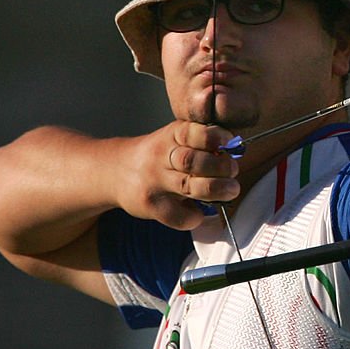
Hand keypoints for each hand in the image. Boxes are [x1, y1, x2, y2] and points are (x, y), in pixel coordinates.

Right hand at [121, 121, 239, 228]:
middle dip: (219, 167)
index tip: (229, 141)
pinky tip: (198, 212)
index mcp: (171, 136)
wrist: (115, 171)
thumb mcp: (175, 139)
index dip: (213, 136)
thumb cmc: (158, 156)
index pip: (191, 132)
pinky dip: (193, 217)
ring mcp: (154, 181)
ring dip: (215, 189)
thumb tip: (235, 153)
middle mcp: (160, 156)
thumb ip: (201, 144)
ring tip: (230, 190)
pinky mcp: (150, 205)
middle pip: (192, 160)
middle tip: (233, 171)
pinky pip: (176, 215)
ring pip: (187, 186)